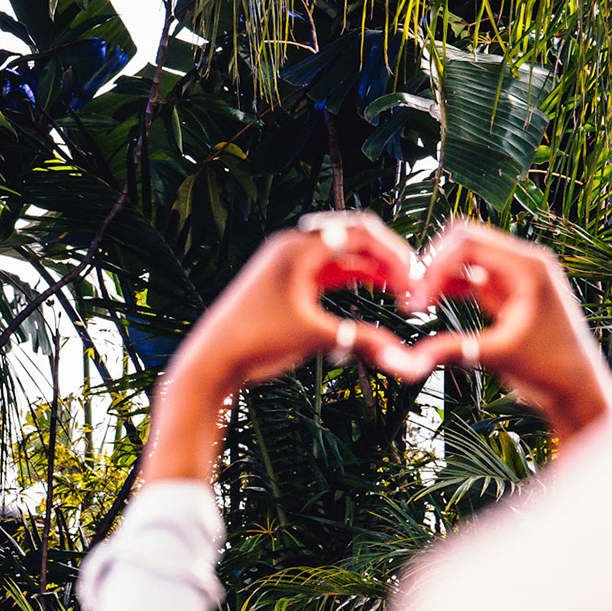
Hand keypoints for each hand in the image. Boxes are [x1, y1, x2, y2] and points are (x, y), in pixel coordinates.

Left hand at [148, 212, 419, 481]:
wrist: (210, 360)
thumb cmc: (253, 343)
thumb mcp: (313, 337)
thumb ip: (362, 340)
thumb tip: (404, 358)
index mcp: (296, 248)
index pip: (360, 233)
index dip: (394, 254)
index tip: (416, 278)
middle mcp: (289, 248)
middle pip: (352, 237)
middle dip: (386, 257)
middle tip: (413, 280)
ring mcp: (284, 264)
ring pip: (340, 255)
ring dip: (371, 268)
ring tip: (401, 288)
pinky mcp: (282, 282)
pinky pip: (326, 271)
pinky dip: (351, 278)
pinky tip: (373, 290)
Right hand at [398, 220, 611, 446]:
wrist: (572, 384)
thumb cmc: (549, 368)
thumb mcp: (499, 356)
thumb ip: (455, 350)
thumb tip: (411, 360)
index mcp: (528, 267)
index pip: (468, 243)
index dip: (435, 267)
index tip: (416, 302)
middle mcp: (522, 263)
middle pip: (464, 240)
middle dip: (432, 265)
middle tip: (412, 299)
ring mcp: (513, 275)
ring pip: (463, 255)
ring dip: (436, 274)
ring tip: (416, 303)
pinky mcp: (505, 291)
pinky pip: (468, 275)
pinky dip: (446, 285)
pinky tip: (429, 304)